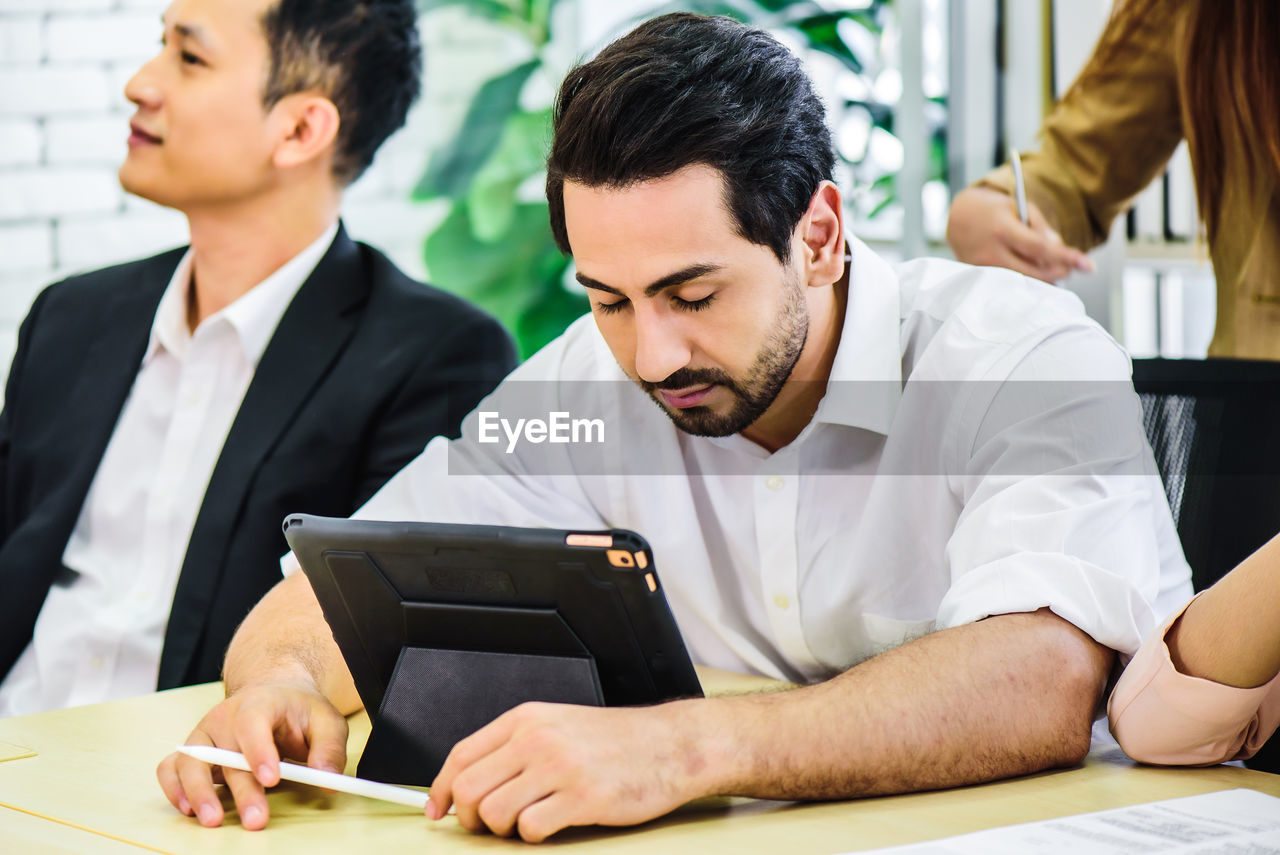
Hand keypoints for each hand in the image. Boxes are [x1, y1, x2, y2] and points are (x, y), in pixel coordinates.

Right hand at [156, 683, 348, 830]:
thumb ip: (329, 748)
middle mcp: (225, 717)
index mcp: (259, 703)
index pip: (253, 722)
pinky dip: (174, 788)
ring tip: (213, 820)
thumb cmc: (299, 711)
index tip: (271, 778)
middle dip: (241, 790)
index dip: (259, 751)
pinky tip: (188, 809)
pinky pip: (170, 768)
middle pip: (227, 753)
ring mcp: (204, 734)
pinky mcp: (192, 752)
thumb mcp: (326, 721)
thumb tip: (328, 779)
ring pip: (191, 761)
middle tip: (256, 819)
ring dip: (199, 792)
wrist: (274, 696)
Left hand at [426, 700, 706, 841]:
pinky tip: (552, 824)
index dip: (441, 789)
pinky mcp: (582, 797)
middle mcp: (538, 739)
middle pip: (471, 788)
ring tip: (524, 824)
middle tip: (485, 826)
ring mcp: (560, 767)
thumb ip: (515, 747)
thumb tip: (469, 783)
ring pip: (496, 813)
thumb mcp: (558, 725)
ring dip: (503, 830)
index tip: (437, 810)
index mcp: (527, 719)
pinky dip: (534, 835)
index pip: (462, 755)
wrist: (670, 745)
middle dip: (470, 818)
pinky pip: (531, 828)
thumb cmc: (616, 740)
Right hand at [947, 185, 1093, 282]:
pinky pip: (1011, 283)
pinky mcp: (981, 278)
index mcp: (1004, 230)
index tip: (1089, 266)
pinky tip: (1030, 269)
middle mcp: (992, 253)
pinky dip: (1025, 278)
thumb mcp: (1019, 208)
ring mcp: (984, 269)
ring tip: (1049, 266)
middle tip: (1069, 267)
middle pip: (1036, 272)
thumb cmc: (993, 210)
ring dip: (1043, 277)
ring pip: (1024, 282)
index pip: (1042, 249)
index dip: (1067, 258)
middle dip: (1058, 271)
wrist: (958, 219)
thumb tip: (1057, 250)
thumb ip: (1040, 228)